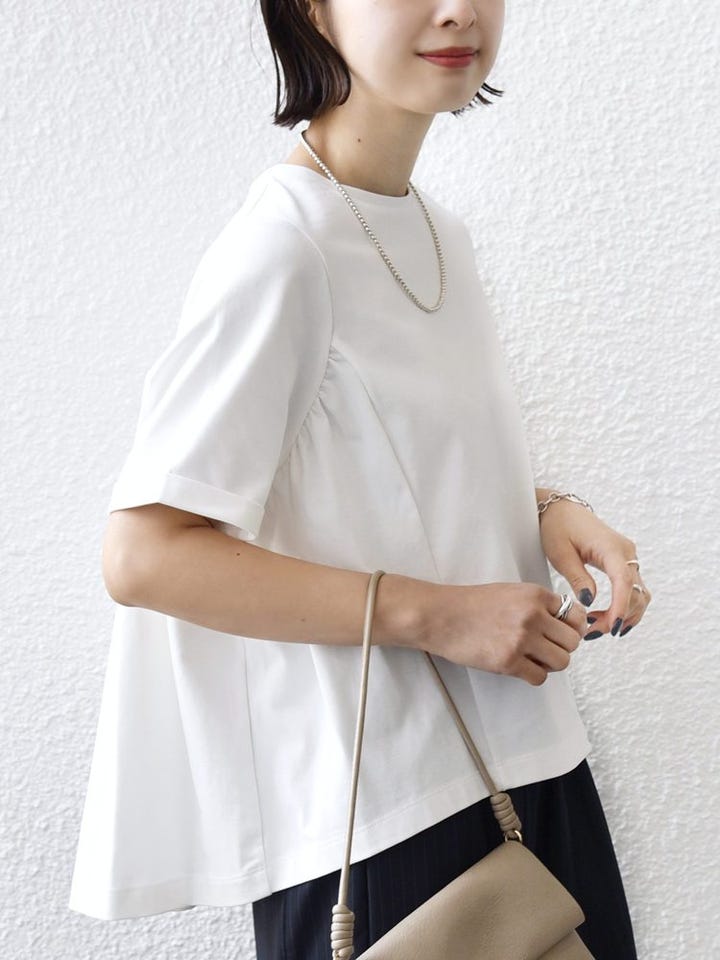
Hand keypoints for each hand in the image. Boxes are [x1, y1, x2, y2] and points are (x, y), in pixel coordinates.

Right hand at [418, 581, 588, 685]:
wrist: (441, 616)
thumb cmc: (470, 605)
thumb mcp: (510, 593)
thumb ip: (538, 605)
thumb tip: (563, 623)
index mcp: (535, 595)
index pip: (575, 615)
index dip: (569, 627)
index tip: (561, 633)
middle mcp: (533, 615)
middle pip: (572, 641)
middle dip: (561, 647)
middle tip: (545, 648)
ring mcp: (522, 639)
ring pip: (562, 661)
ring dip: (550, 663)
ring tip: (532, 658)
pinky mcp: (509, 661)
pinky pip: (540, 677)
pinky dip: (533, 675)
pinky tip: (519, 666)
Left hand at [537, 499, 651, 638]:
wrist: (560, 510)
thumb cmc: (557, 528)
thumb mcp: (561, 554)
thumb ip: (577, 577)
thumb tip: (589, 602)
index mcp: (611, 548)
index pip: (624, 582)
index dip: (620, 608)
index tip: (611, 628)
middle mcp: (626, 553)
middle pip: (635, 593)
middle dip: (618, 617)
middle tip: (592, 632)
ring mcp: (628, 558)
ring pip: (639, 595)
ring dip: (624, 615)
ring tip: (596, 627)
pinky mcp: (623, 563)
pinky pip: (633, 590)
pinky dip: (624, 607)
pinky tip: (605, 618)